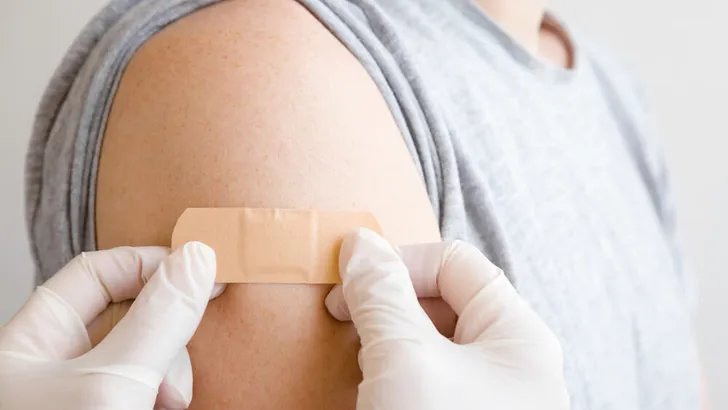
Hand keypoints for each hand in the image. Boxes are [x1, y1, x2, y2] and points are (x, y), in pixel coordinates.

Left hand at [0, 242, 222, 409]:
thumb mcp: (113, 383)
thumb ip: (156, 321)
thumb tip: (198, 259)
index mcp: (32, 341)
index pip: (95, 272)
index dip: (150, 264)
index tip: (202, 271)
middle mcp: (56, 364)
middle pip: (128, 313)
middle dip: (167, 328)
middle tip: (186, 348)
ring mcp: (83, 394)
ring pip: (144, 353)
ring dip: (172, 369)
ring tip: (172, 400)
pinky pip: (148, 383)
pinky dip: (168, 389)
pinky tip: (171, 405)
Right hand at [325, 229, 569, 409]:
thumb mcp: (407, 360)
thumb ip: (383, 295)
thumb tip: (360, 242)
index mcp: (520, 337)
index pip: (455, 263)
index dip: (398, 263)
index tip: (347, 287)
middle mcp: (512, 367)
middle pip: (443, 304)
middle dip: (390, 308)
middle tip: (350, 329)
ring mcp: (489, 400)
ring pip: (431, 348)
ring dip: (389, 347)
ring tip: (364, 372)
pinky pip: (428, 383)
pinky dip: (396, 380)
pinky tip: (374, 396)